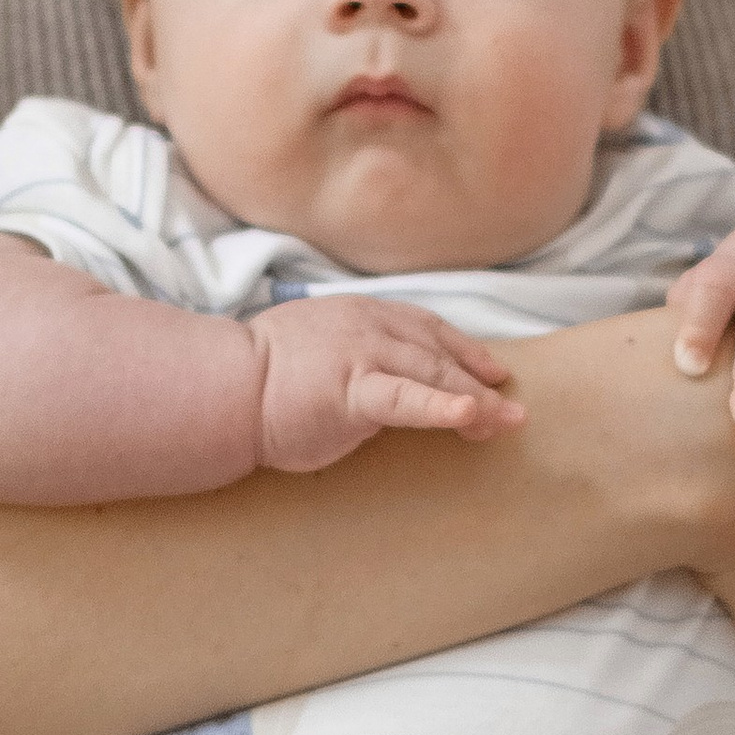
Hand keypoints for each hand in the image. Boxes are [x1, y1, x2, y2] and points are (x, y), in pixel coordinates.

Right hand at [248, 295, 523, 470]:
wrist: (223, 386)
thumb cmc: (262, 376)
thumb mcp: (319, 347)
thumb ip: (356, 356)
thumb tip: (382, 382)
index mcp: (362, 313)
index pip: (427, 329)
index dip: (464, 350)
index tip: (493, 371)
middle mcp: (370, 326)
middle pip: (439, 354)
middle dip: (480, 382)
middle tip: (512, 411)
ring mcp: (363, 356)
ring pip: (434, 376)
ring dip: (476, 401)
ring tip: (507, 421)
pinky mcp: (353, 391)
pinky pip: (408, 400)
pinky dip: (442, 407)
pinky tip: (470, 414)